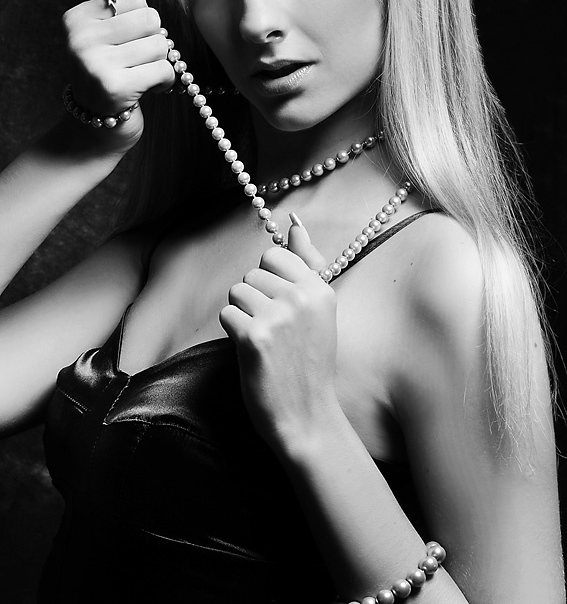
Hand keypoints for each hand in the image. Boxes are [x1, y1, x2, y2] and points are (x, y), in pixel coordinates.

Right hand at [62, 0, 174, 153]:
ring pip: (160, 45)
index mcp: (77, 18)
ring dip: (160, 63)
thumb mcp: (107, 31)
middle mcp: (80, 38)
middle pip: (151, 19)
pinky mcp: (115, 87)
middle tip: (136, 61)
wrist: (95, 127)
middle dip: (154, 42)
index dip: (143, 21)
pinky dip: (165, 82)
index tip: (127, 42)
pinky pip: (164, 69)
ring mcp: (95, 63)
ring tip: (141, 75)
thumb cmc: (108, 71)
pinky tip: (150, 89)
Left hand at [220, 216, 339, 453]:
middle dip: (255, 299)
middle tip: (274, 330)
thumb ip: (306, 266)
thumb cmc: (310, 363)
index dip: (269, 280)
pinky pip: (227, 314)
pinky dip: (234, 333)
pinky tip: (252, 352)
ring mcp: (277, 316)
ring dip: (242, 314)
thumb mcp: (319, 312)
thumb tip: (295, 226)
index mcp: (320, 289)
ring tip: (263, 340)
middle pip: (252, 274)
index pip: (274, 256)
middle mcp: (301, 297)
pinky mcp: (253, 336)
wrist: (307, 417)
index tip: (280, 306)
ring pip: (236, 291)